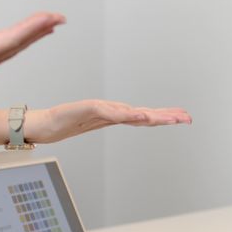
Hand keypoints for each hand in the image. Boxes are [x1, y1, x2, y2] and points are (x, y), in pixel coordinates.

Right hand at [0, 13, 62, 136]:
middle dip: (37, 29)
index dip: (28, 28)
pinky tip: (17, 41)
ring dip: (28, 36)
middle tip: (59, 17)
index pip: (5, 42)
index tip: (50, 18)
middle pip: (13, 45)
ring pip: (8, 50)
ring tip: (47, 24)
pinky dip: (11, 44)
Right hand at [25, 100, 191, 143]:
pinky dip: (126, 115)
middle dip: (167, 116)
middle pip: (145, 114)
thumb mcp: (97, 123)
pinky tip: (138, 116)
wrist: (43, 123)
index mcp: (118, 115)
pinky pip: (111, 113)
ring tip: (170, 119)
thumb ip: (116, 118)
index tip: (185, 117)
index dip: (166, 116)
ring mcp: (102, 109)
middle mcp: (114, 111)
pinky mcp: (88, 109)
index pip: (147, 116)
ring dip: (152, 116)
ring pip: (132, 113)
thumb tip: (135, 118)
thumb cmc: (68, 122)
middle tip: (187, 118)